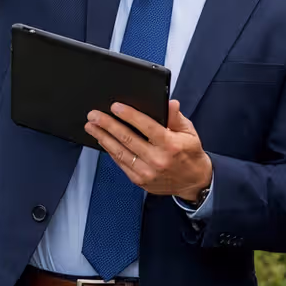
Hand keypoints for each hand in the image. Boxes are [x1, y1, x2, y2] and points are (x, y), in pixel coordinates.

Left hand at [85, 99, 212, 202]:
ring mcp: (147, 172)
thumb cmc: (190, 154)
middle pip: (128, 138)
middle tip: (94, 116)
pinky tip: (103, 141)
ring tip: (92, 127)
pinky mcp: (140, 180)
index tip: (115, 107)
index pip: (146, 126)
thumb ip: (176, 117)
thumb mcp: (189, 132)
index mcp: (171, 144)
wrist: (194, 182)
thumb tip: (169, 103)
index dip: (129, 115)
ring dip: (103, 138)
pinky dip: (110, 152)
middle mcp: (158, 159)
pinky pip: (121, 164)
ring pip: (120, 152)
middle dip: (108, 125)